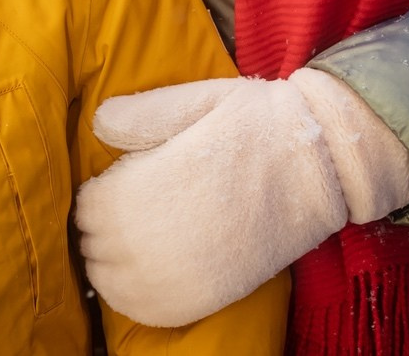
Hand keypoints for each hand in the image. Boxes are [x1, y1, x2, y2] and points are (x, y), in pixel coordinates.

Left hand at [75, 70, 408, 327]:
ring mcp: (180, 274)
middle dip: (102, 224)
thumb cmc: (256, 123)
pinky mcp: (206, 297)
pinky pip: (145, 311)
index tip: (118, 178)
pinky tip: (145, 273)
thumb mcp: (196, 99)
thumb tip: (98, 123)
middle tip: (128, 205)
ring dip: (112, 260)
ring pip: (111, 282)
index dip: (98, 190)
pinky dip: (133, 295)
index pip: (86, 205)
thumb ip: (141, 113)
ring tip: (135, 236)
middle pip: (94, 244)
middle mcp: (155, 237)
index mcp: (148, 185)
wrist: (322, 164)